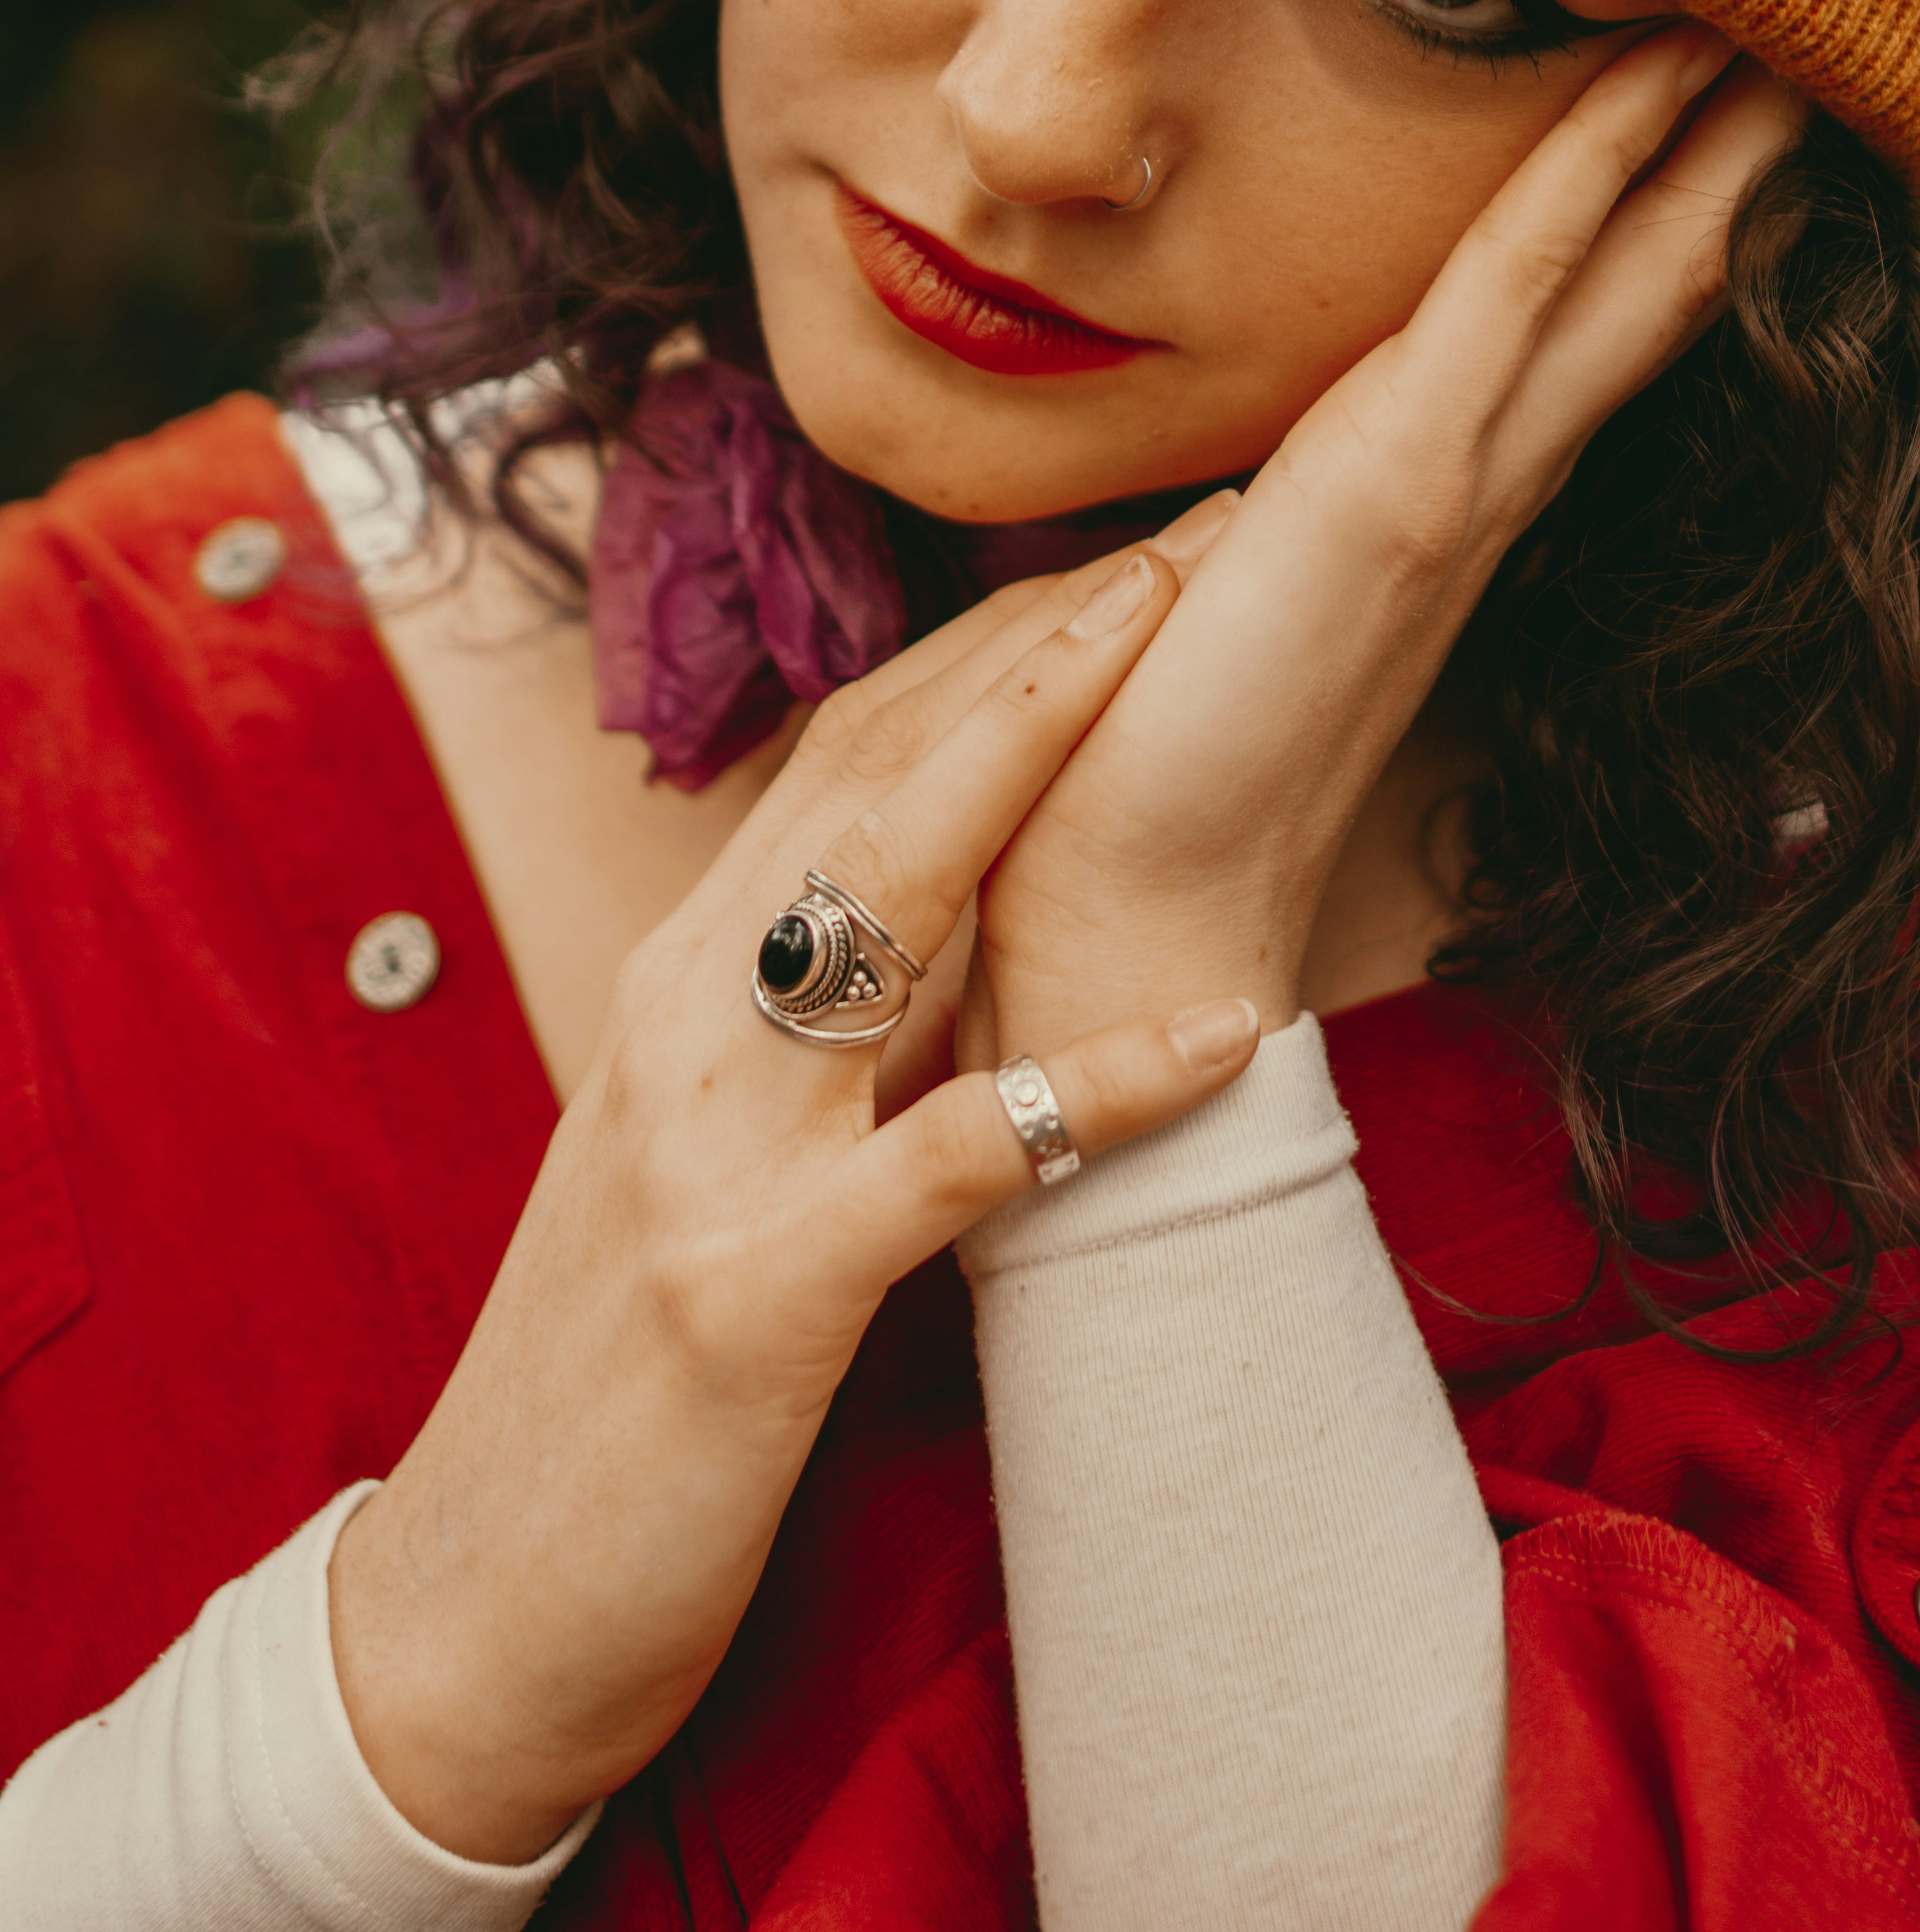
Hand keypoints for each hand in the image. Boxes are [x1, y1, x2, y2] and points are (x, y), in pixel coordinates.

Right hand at [329, 544, 1255, 1867]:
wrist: (470, 1613)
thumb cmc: (618, 1379)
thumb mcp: (710, 1152)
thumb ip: (810, 1029)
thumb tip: (959, 922)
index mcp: (684, 981)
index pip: (852, 752)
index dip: (996, 643)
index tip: (1132, 557)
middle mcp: (686, 1019)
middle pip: (881, 772)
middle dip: (1043, 638)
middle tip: (1196, 531)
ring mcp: (715, 1149)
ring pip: (890, 894)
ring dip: (1045, 756)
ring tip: (1187, 650)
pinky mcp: (759, 1294)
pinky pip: (961, 1157)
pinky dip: (1100, 1086)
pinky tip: (1225, 1029)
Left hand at [969, 35, 1802, 1057]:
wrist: (1134, 898)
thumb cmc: (1160, 754)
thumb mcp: (1236, 587)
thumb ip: (1273, 523)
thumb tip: (1243, 489)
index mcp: (1453, 507)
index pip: (1589, 338)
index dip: (1671, 234)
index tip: (1728, 123)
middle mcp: (1485, 485)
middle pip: (1643, 296)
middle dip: (1727, 171)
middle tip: (1813, 53)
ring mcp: (1456, 477)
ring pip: (1614, 277)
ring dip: (1697, 147)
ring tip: (1774, 34)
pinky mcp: (1399, 478)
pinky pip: (1512, 288)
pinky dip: (1586, 174)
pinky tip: (1650, 79)